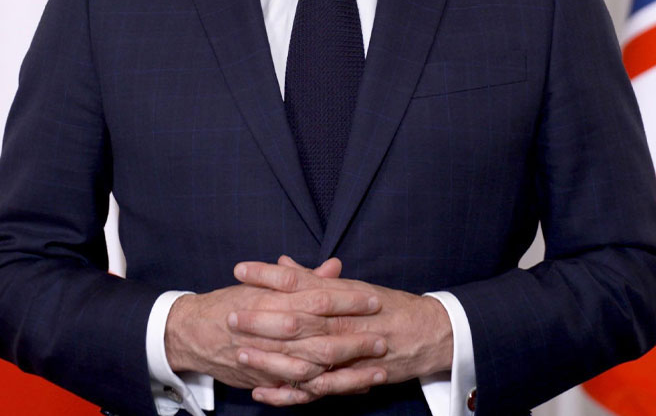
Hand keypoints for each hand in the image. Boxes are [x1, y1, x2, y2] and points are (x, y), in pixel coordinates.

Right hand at [164, 257, 385, 397]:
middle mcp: (275, 329)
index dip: (348, 300)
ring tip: (376, 370)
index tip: (373, 299)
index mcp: (277, 299)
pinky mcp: (268, 379)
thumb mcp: (264, 282)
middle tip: (383, 339)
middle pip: (322, 335)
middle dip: (355, 339)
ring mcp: (271, 358)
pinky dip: (327, 390)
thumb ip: (303, 278)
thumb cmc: (232, 302)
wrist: (195, 332)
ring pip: (315, 366)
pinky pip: (301, 389)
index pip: (319, 298)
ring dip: (347, 369)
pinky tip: (350, 389)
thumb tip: (334, 267)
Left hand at [232, 257, 452, 405]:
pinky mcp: (348, 379)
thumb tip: (282, 262)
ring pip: (302, 357)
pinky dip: (287, 393)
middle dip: (259, 318)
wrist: (425, 333)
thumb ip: (312, 277)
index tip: (240, 269)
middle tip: (229, 313)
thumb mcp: (349, 286)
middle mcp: (339, 321)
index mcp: (338, 294)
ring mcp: (344, 352)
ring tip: (241, 353)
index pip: (297, 281)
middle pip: (294, 318)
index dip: (268, 275)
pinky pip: (313, 389)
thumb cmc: (385, 306)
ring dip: (269, 356)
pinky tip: (262, 392)